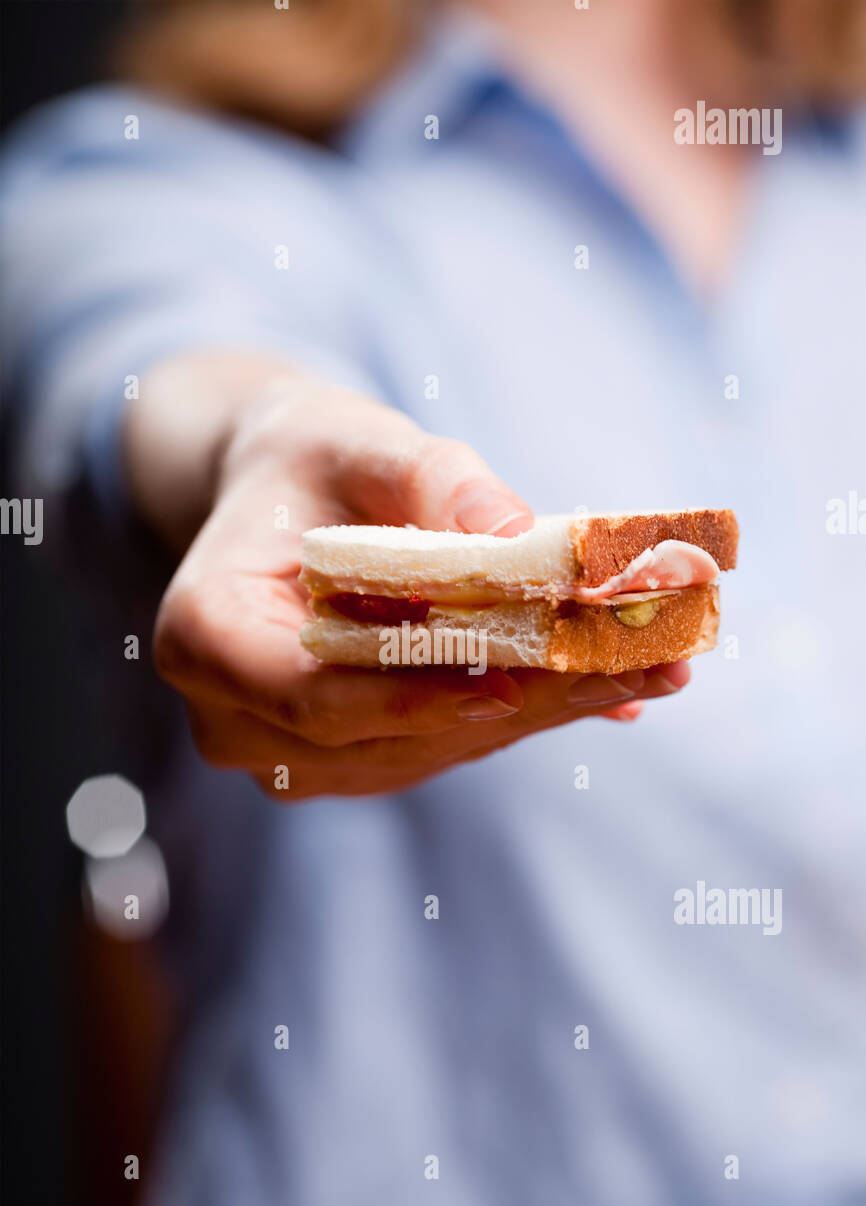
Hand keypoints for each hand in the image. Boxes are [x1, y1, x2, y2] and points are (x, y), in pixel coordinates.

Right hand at [148, 365, 688, 798]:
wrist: (288, 498)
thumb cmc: (314, 460)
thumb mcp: (363, 444)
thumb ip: (438, 485)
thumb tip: (531, 539)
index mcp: (204, 637)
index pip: (311, 693)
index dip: (414, 692)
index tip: (515, 682)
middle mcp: (239, 720)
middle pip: (392, 730)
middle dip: (526, 693)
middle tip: (645, 654)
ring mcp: (297, 756)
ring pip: (435, 746)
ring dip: (549, 705)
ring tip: (657, 656)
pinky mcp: (356, 760)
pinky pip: (449, 742)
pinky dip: (535, 705)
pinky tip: (623, 673)